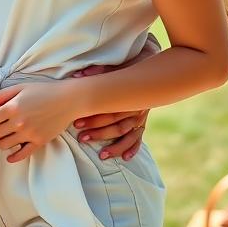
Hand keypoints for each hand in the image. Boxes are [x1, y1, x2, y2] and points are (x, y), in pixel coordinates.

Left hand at [0, 83, 75, 163]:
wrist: (68, 100)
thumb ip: (0, 96)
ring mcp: (29, 134)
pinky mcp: (38, 142)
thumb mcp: (20, 87)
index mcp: (12, 108)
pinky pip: (21, 155)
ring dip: (3, 140)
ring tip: (8, 134)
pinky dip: (13, 157)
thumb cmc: (44, 91)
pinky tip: (11, 155)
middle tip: (0, 124)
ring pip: (3, 145)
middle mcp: (18, 123)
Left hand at [69, 32, 161, 160]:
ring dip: (115, 147)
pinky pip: (139, 138)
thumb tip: (78, 76)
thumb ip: (98, 72)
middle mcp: (136, 109)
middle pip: (117, 125)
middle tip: (82, 138)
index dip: (93, 118)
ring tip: (102, 156)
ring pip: (128, 135)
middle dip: (99, 133)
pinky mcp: (143, 122)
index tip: (76, 123)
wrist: (151, 71)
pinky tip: (125, 158)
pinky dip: (133, 148)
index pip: (109, 111)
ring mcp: (141, 117)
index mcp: (129, 97)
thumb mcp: (115, 68)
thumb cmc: (128, 69)